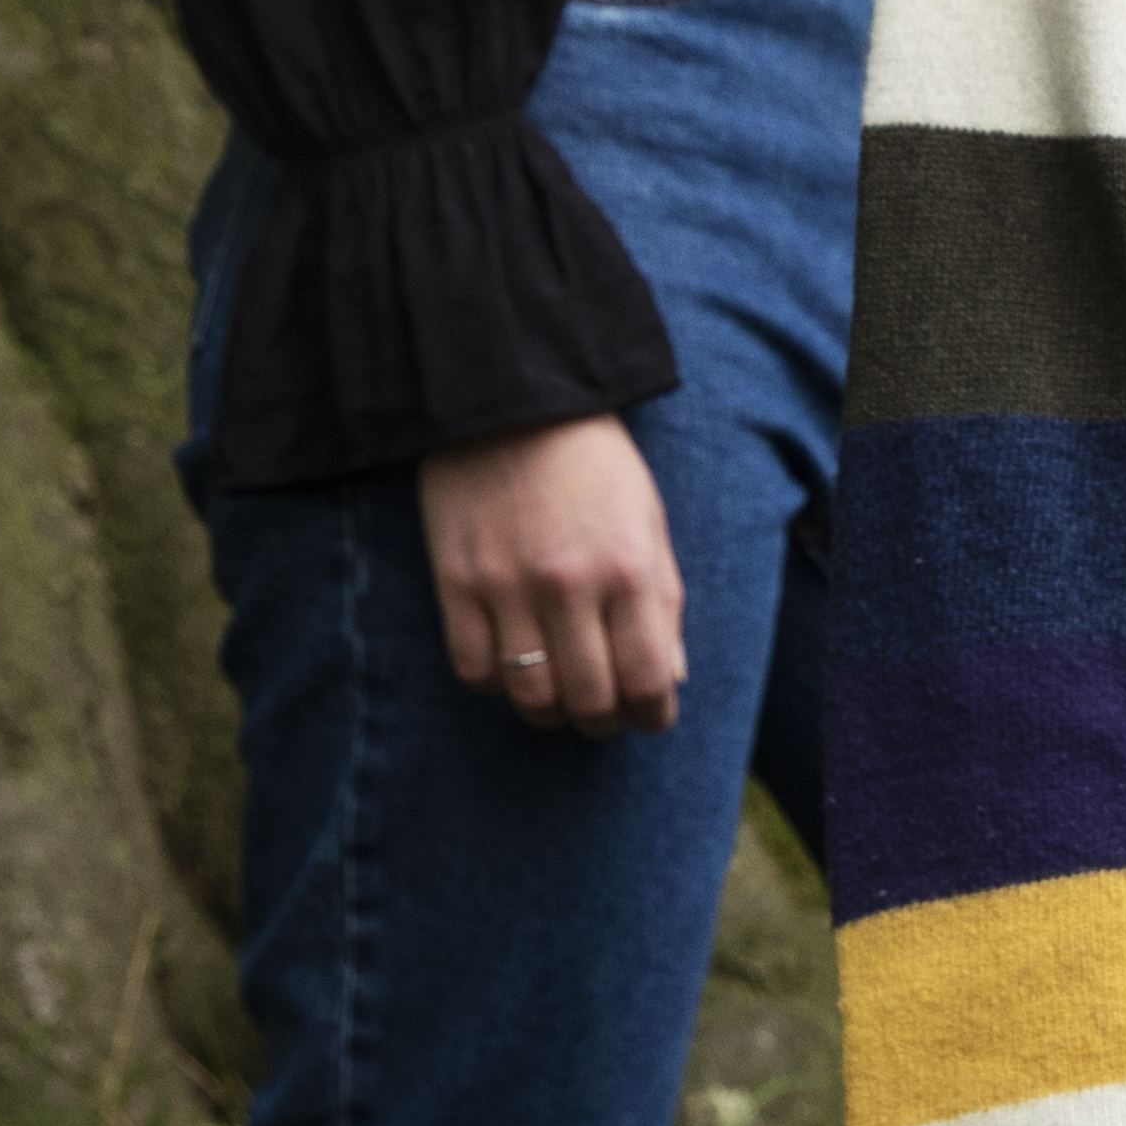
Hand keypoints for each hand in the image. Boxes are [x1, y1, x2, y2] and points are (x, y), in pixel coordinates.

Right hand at [417, 412, 684, 735]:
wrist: (511, 402)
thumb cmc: (594, 464)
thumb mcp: (649, 521)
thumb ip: (663, 601)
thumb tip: (670, 676)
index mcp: (629, 569)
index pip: (648, 678)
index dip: (652, 715)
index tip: (650, 718)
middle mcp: (570, 586)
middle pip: (589, 699)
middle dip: (603, 722)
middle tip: (604, 716)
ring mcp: (507, 587)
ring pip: (529, 695)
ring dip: (549, 713)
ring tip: (559, 700)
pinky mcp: (455, 583)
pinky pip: (473, 668)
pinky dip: (495, 684)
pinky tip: (511, 669)